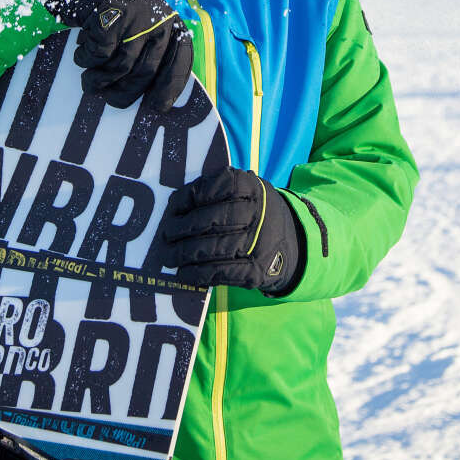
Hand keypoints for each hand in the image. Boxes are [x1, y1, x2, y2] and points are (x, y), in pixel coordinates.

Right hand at [36, 0, 192, 110]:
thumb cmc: (118, 17)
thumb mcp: (143, 30)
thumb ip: (152, 56)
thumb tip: (155, 102)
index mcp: (172, 24)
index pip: (180, 61)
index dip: (170, 87)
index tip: (157, 108)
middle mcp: (160, 19)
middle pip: (146, 72)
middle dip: (124, 92)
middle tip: (109, 100)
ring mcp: (138, 16)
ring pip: (120, 66)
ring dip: (99, 80)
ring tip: (89, 81)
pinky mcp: (113, 14)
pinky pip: (99, 54)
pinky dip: (86, 59)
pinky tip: (82, 52)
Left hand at [159, 168, 303, 293]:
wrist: (294, 244)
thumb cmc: (256, 214)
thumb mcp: (248, 192)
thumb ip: (218, 191)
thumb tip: (176, 206)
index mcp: (253, 187)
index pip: (219, 186)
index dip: (192, 195)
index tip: (174, 206)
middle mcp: (259, 212)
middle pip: (214, 219)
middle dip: (183, 228)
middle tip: (165, 234)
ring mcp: (259, 242)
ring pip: (215, 247)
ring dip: (185, 253)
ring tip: (168, 256)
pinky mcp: (257, 270)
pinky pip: (221, 272)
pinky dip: (198, 274)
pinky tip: (184, 274)